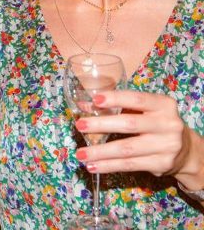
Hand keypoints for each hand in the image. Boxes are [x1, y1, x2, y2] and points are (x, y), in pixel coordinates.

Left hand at [74, 90, 201, 181]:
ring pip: (127, 149)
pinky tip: (93, 166)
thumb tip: (83, 105)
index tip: (95, 100)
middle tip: (79, 126)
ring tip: (80, 153)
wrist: (186, 150)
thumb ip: (116, 107)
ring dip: (100, 152)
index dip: (116, 99)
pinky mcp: (161, 164)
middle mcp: (168, 124)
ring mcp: (166, 146)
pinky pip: (129, 165)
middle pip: (129, 124)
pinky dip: (108, 166)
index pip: (137, 99)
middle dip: (101, 125)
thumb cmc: (156, 124)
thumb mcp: (142, 111)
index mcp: (163, 105)